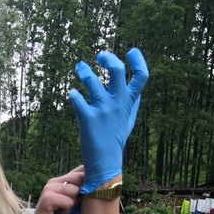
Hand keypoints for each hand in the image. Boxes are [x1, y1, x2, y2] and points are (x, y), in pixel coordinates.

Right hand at [23, 167, 83, 213]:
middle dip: (81, 194)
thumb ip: (80, 194)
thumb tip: (96, 186)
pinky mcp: (48, 198)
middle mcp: (53, 181)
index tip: (87, 193)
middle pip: (79, 178)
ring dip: (73, 205)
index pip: (80, 170)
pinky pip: (68, 202)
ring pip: (75, 191)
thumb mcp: (72, 205)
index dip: (88, 179)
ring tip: (64, 212)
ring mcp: (49, 188)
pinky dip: (67, 211)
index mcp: (60, 181)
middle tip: (72, 206)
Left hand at [69, 48, 148, 193]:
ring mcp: (102, 110)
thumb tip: (136, 90)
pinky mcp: (87, 119)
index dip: (138, 61)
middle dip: (108, 59)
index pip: (142, 76)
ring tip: (80, 67)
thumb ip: (132, 104)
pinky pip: (78, 100)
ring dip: (84, 71)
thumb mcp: (128, 121)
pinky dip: (74, 95)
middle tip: (100, 56)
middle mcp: (117, 104)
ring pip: (93, 82)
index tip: (131, 51)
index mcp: (129, 102)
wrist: (105, 163)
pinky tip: (72, 93)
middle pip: (117, 71)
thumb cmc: (115, 139)